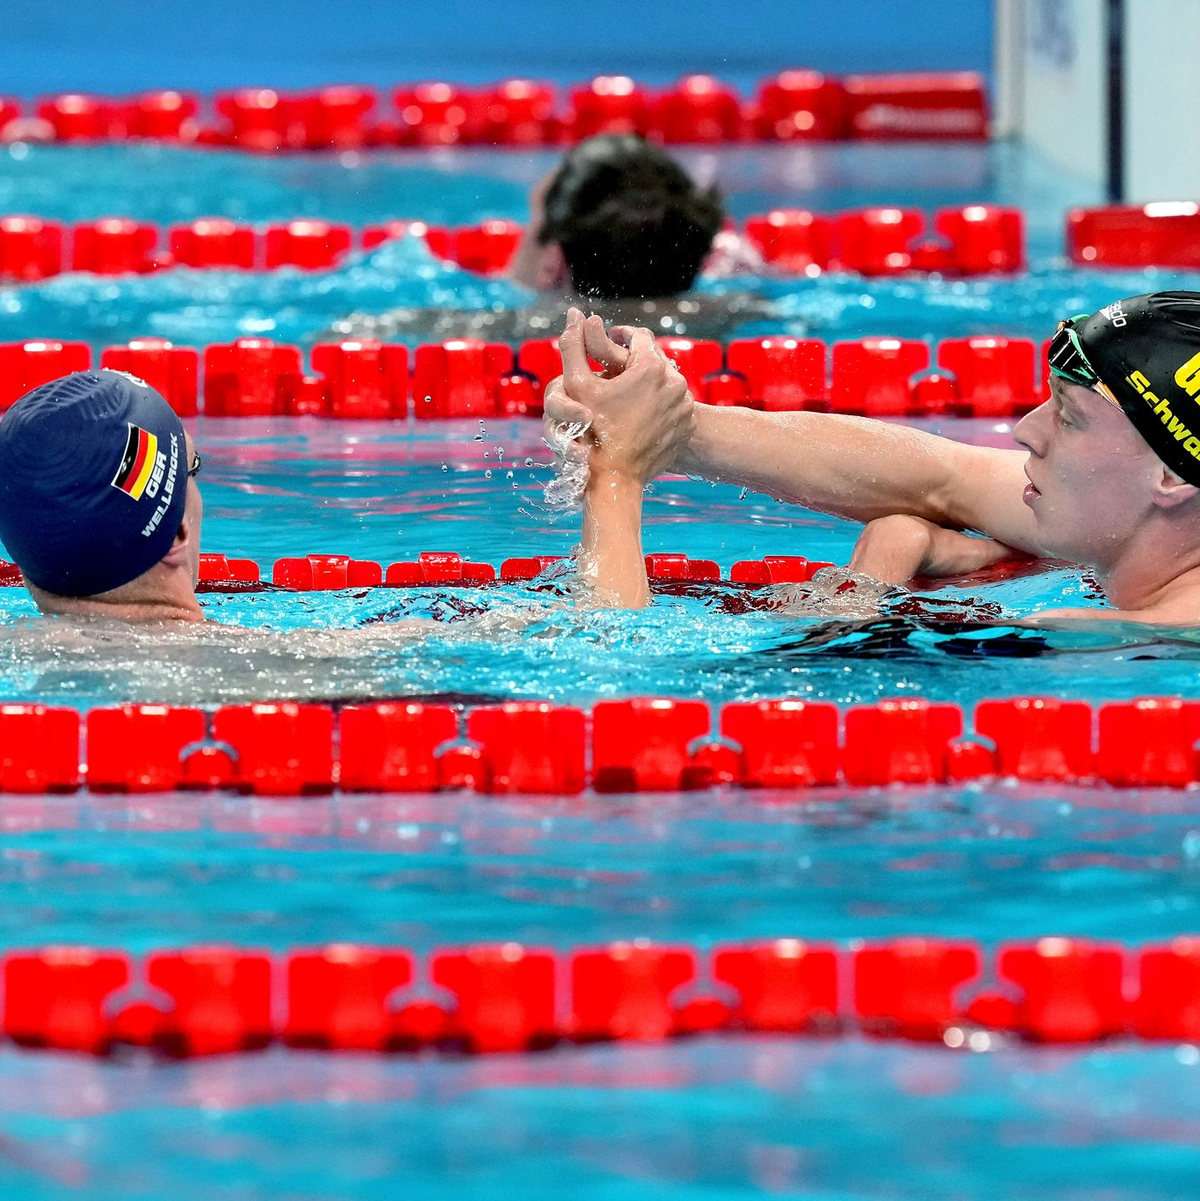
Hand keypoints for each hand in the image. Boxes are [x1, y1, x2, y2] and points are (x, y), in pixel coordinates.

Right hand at [556, 308, 692, 485]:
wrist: (615, 476)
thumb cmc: (591, 430)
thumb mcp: (577, 385)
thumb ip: (575, 344)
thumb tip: (575, 312)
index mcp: (651, 366)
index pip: (638, 337)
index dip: (621, 337)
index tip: (610, 343)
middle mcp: (675, 382)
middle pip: (655, 360)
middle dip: (635, 363)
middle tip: (617, 372)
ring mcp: (685, 406)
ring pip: (666, 383)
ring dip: (649, 385)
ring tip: (629, 395)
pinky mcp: (688, 425)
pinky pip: (675, 406)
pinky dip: (660, 406)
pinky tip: (642, 414)